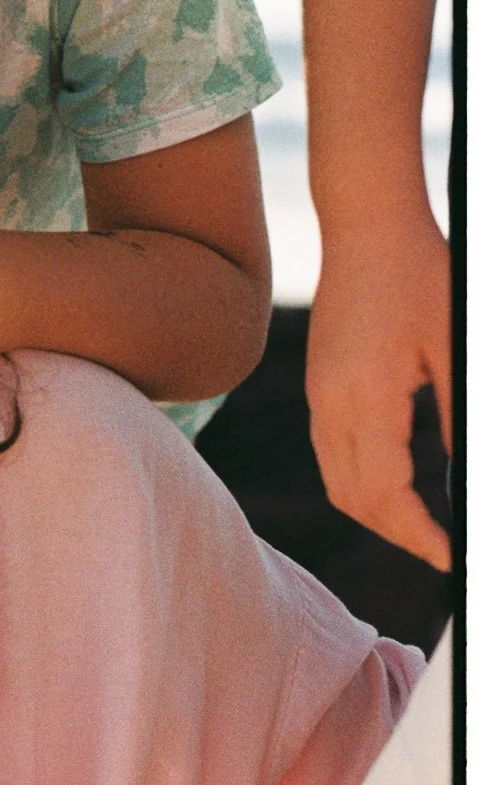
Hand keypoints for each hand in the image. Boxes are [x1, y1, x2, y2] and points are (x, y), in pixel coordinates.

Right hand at [306, 210, 450, 570]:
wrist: (366, 224)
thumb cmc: (419, 274)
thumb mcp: (453, 349)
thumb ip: (455, 420)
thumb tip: (462, 481)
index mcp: (365, 398)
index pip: (386, 495)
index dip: (420, 536)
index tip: (453, 559)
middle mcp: (332, 403)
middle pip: (354, 499)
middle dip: (398, 534)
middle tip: (444, 549)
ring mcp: (321, 393)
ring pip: (337, 480)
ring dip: (377, 512)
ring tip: (422, 525)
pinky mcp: (322, 382)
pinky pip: (331, 453)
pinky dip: (361, 482)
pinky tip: (396, 481)